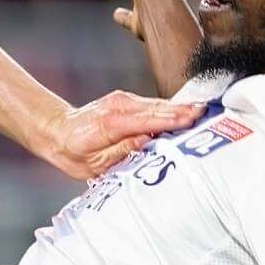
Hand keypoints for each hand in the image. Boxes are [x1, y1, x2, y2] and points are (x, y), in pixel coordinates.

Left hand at [45, 89, 200, 179]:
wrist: (57, 131)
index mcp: (110, 123)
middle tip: (208, 113)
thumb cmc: (75, 151)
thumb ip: (122, 153)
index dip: (170, 119)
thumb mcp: (95, 163)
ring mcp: (124, 101)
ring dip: (181, 109)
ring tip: (205, 111)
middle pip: (158, 108)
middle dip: (183, 111)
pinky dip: (171, 109)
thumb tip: (148, 145)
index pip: (146, 120)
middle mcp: (119, 107)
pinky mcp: (128, 101)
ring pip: (158, 105)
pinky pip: (154, 105)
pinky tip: (189, 112)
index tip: (191, 119)